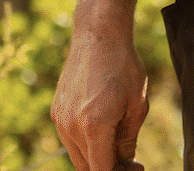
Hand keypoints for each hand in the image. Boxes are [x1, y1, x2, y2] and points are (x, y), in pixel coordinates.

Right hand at [50, 30, 149, 170]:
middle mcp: (71, 126)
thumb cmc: (124, 67)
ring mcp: (60, 119)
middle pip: (88, 168)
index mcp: (95, 126)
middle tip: (129, 161)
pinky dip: (85, 142)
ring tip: (117, 142)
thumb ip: (128, 141)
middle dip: (108, 167)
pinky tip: (103, 127)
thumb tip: (125, 164)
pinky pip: (70, 139)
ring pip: (77, 156)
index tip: (134, 168)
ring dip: (96, 157)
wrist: (99, 35)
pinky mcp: (56, 111)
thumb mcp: (137, 106)